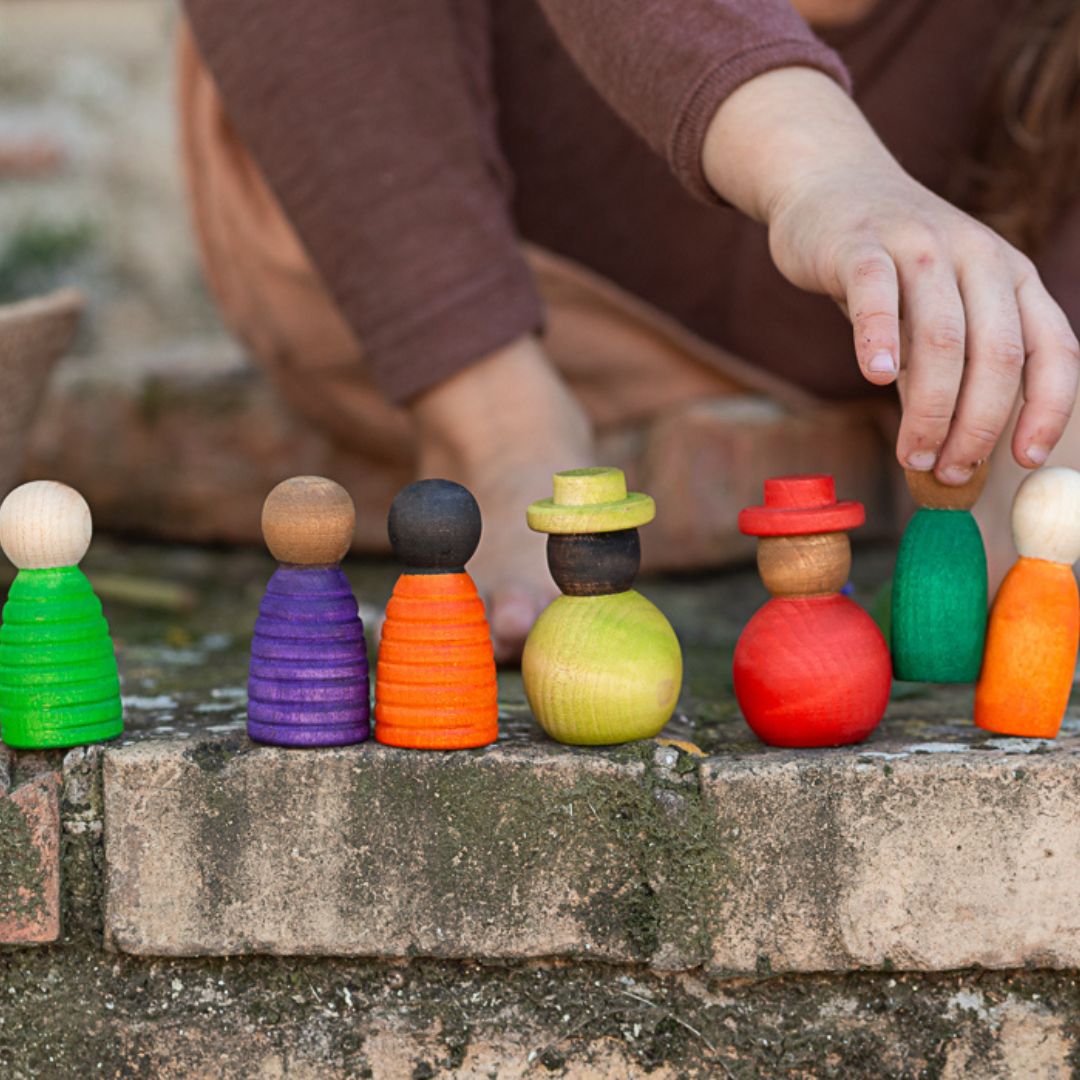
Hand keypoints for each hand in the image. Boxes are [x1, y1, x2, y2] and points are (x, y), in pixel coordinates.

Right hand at [703, 69, 1079, 482]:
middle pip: (997, 353)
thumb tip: (955, 461)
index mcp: (1012, 278)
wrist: (830, 185)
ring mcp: (921, 246)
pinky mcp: (861, 244)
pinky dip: (879, 338)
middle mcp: (978, 257)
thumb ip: (949, 375)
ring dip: (929, 407)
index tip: (1024, 460)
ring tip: (911, 455)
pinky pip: (876, 293)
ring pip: (941, 336)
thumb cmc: (889, 268)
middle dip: (977, 425)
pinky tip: (872, 376)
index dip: (1048, 409)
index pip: (1052, 348)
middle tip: (949, 473)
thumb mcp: (936, 313)